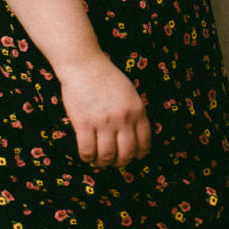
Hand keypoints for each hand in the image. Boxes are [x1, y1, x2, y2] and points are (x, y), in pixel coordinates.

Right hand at [59, 52, 151, 168]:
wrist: (84, 65)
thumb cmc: (107, 78)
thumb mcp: (130, 93)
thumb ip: (135, 113)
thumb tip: (136, 137)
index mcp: (137, 111)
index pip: (144, 143)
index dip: (139, 154)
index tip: (133, 157)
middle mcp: (123, 119)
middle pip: (126, 154)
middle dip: (121, 163)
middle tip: (114, 162)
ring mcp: (103, 122)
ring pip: (107, 156)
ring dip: (103, 163)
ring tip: (100, 161)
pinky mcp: (83, 123)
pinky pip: (88, 151)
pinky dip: (88, 158)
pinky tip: (87, 156)